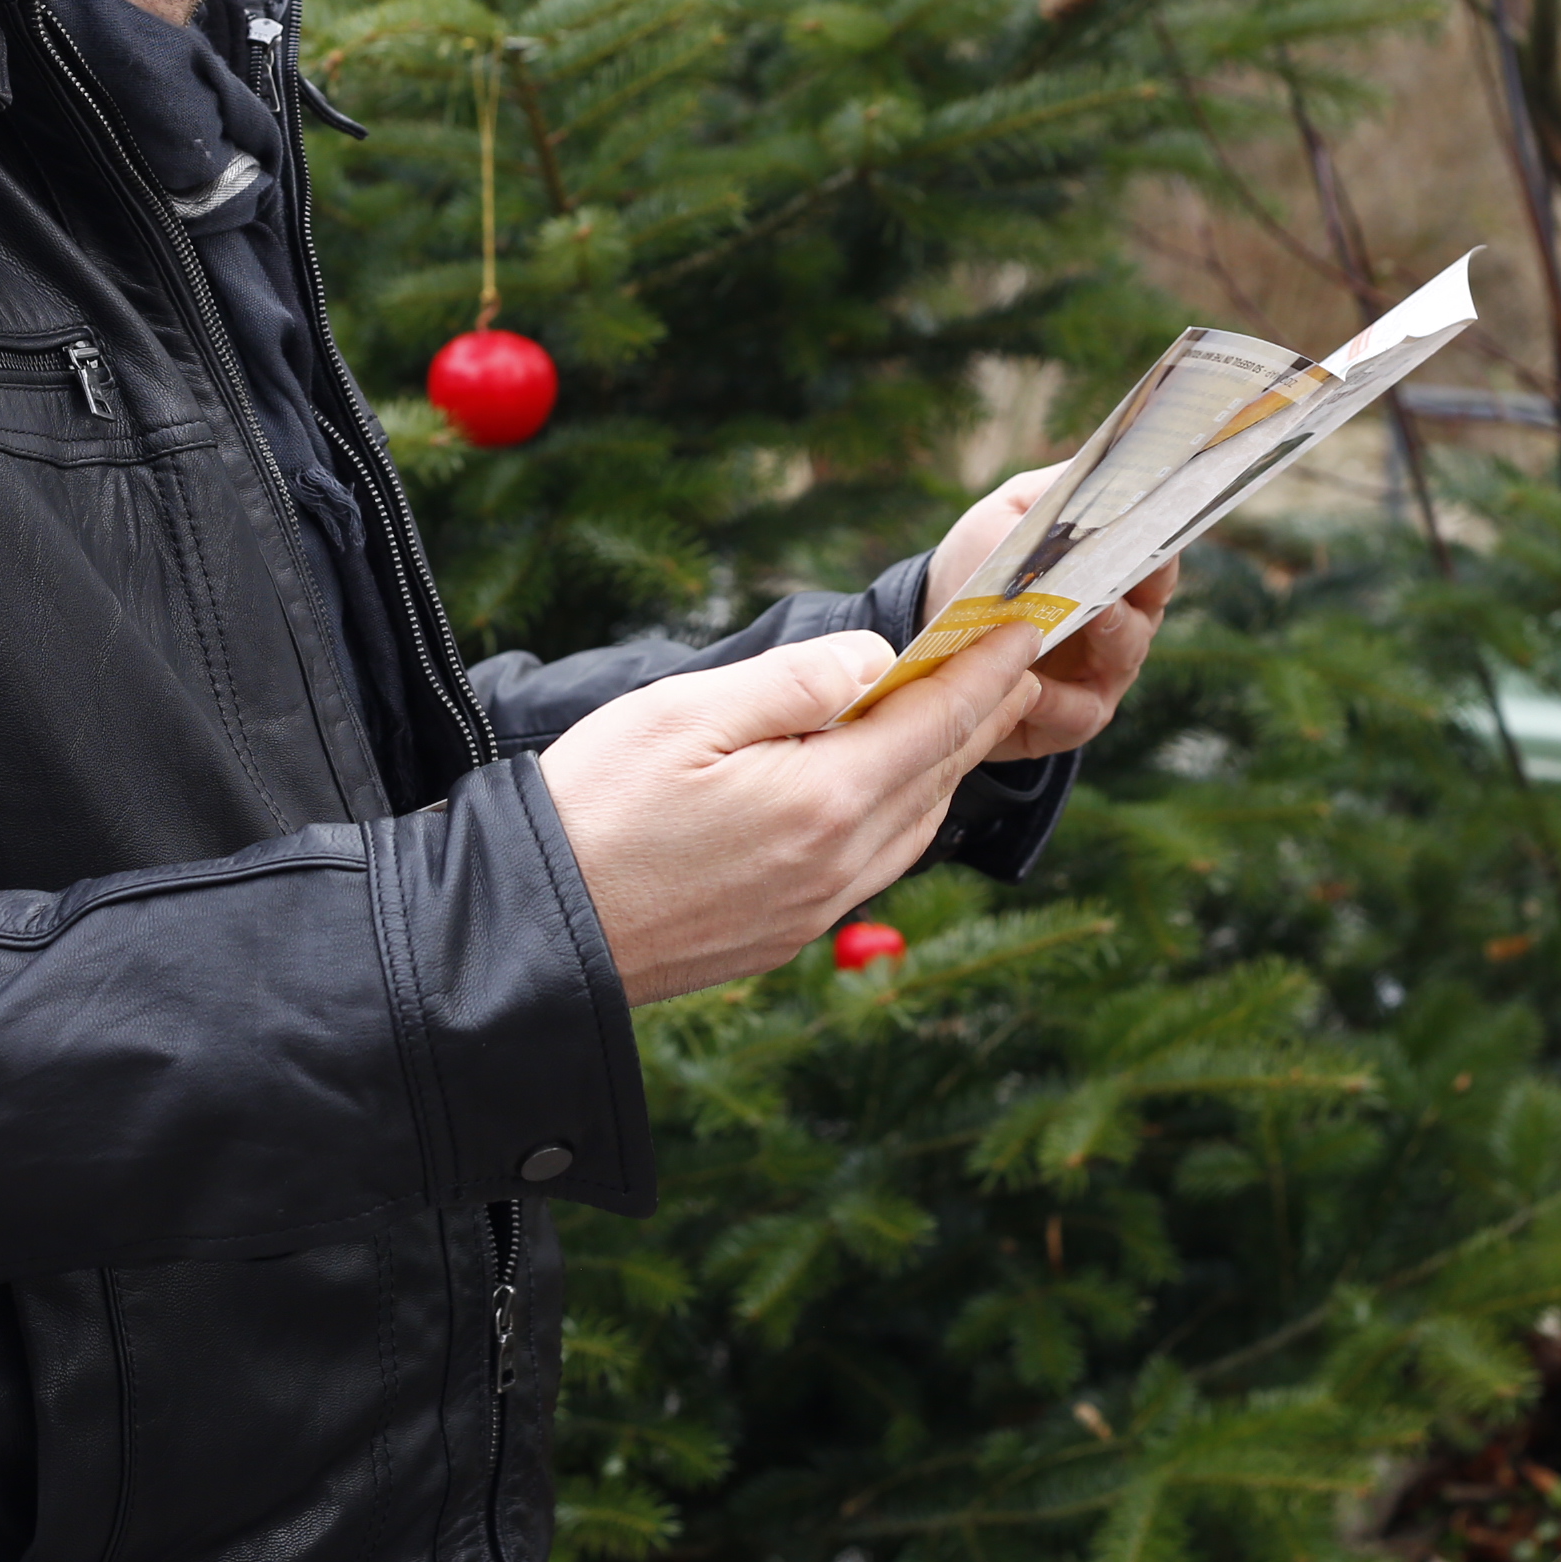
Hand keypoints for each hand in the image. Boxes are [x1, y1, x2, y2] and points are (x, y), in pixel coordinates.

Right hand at [538, 626, 1050, 1003]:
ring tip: (964, 714)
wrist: (534, 934)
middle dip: (983, 711)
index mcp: (824, 799)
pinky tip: (889, 786)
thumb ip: (794, 682)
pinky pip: (876, 862)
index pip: (937, 719)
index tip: (1026, 627)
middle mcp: (839, 863)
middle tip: (1014, 660)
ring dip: (947, 763)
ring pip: (915, 823)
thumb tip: (876, 660)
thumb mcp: (686, 713)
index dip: (988, 668)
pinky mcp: (786, 932)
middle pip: (939, 771)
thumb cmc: (595, 807)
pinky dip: (905, 811)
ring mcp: (816, 906)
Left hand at [923, 462, 1176, 764]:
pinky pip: (1079, 712)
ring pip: (1124, 655)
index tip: (1151, 520)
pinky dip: (1056, 700)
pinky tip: (1031, 684)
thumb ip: (1050, 496)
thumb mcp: (1009, 514)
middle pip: (1148, 606)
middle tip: (1120, 566)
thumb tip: (1098, 467)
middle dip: (1135, 586)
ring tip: (1089, 616)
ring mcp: (1102, 673)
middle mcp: (1123, 623)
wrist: (929, 628)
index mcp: (1115, 571)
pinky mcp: (1072, 717)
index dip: (1158, 539)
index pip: (1157, 556)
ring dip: (1108, 636)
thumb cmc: (982, 563)